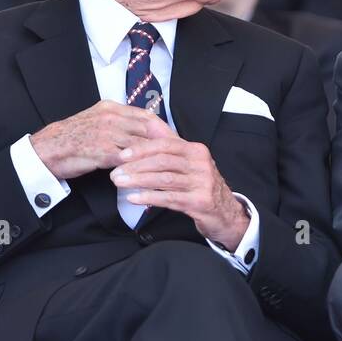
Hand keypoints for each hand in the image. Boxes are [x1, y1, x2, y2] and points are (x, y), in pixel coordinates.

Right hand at [31, 100, 172, 179]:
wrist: (46, 150)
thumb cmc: (72, 138)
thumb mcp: (95, 120)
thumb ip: (118, 122)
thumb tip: (141, 129)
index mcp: (110, 107)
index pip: (146, 115)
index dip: (163, 128)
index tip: (175, 139)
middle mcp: (110, 117)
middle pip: (148, 129)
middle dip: (165, 143)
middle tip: (178, 155)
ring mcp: (106, 134)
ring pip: (141, 144)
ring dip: (155, 157)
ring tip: (168, 167)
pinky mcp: (102, 151)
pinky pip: (129, 160)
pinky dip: (140, 168)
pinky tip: (149, 176)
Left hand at [109, 133, 249, 249]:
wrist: (225, 212)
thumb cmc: (201, 186)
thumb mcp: (189, 164)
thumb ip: (170, 148)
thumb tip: (148, 127)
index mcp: (196, 151)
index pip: (165, 144)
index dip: (141, 149)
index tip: (121, 155)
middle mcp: (201, 164)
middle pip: (163, 161)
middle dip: (136, 166)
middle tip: (115, 173)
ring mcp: (202, 183)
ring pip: (164, 179)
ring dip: (138, 181)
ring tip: (120, 183)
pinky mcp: (200, 202)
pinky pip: (169, 198)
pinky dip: (149, 197)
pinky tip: (134, 198)